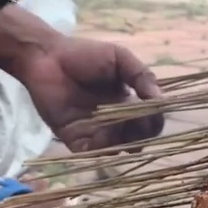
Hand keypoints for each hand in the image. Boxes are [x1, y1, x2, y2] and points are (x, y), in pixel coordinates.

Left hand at [16, 36, 163, 152]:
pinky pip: (91, 153)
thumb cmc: (83, 54)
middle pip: (136, 139)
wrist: (46, 57)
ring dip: (122, 142)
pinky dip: (99, 150)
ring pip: (117, 148)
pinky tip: (100, 137)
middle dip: (141, 135)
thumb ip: (141, 76)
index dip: (155, 121)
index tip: (154, 114)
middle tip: (137, 124)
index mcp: (127, 104)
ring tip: (118, 128)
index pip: (149, 121)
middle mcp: (114, 122)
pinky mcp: (75, 138)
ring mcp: (95, 132)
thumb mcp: (120, 58)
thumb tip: (162, 101)